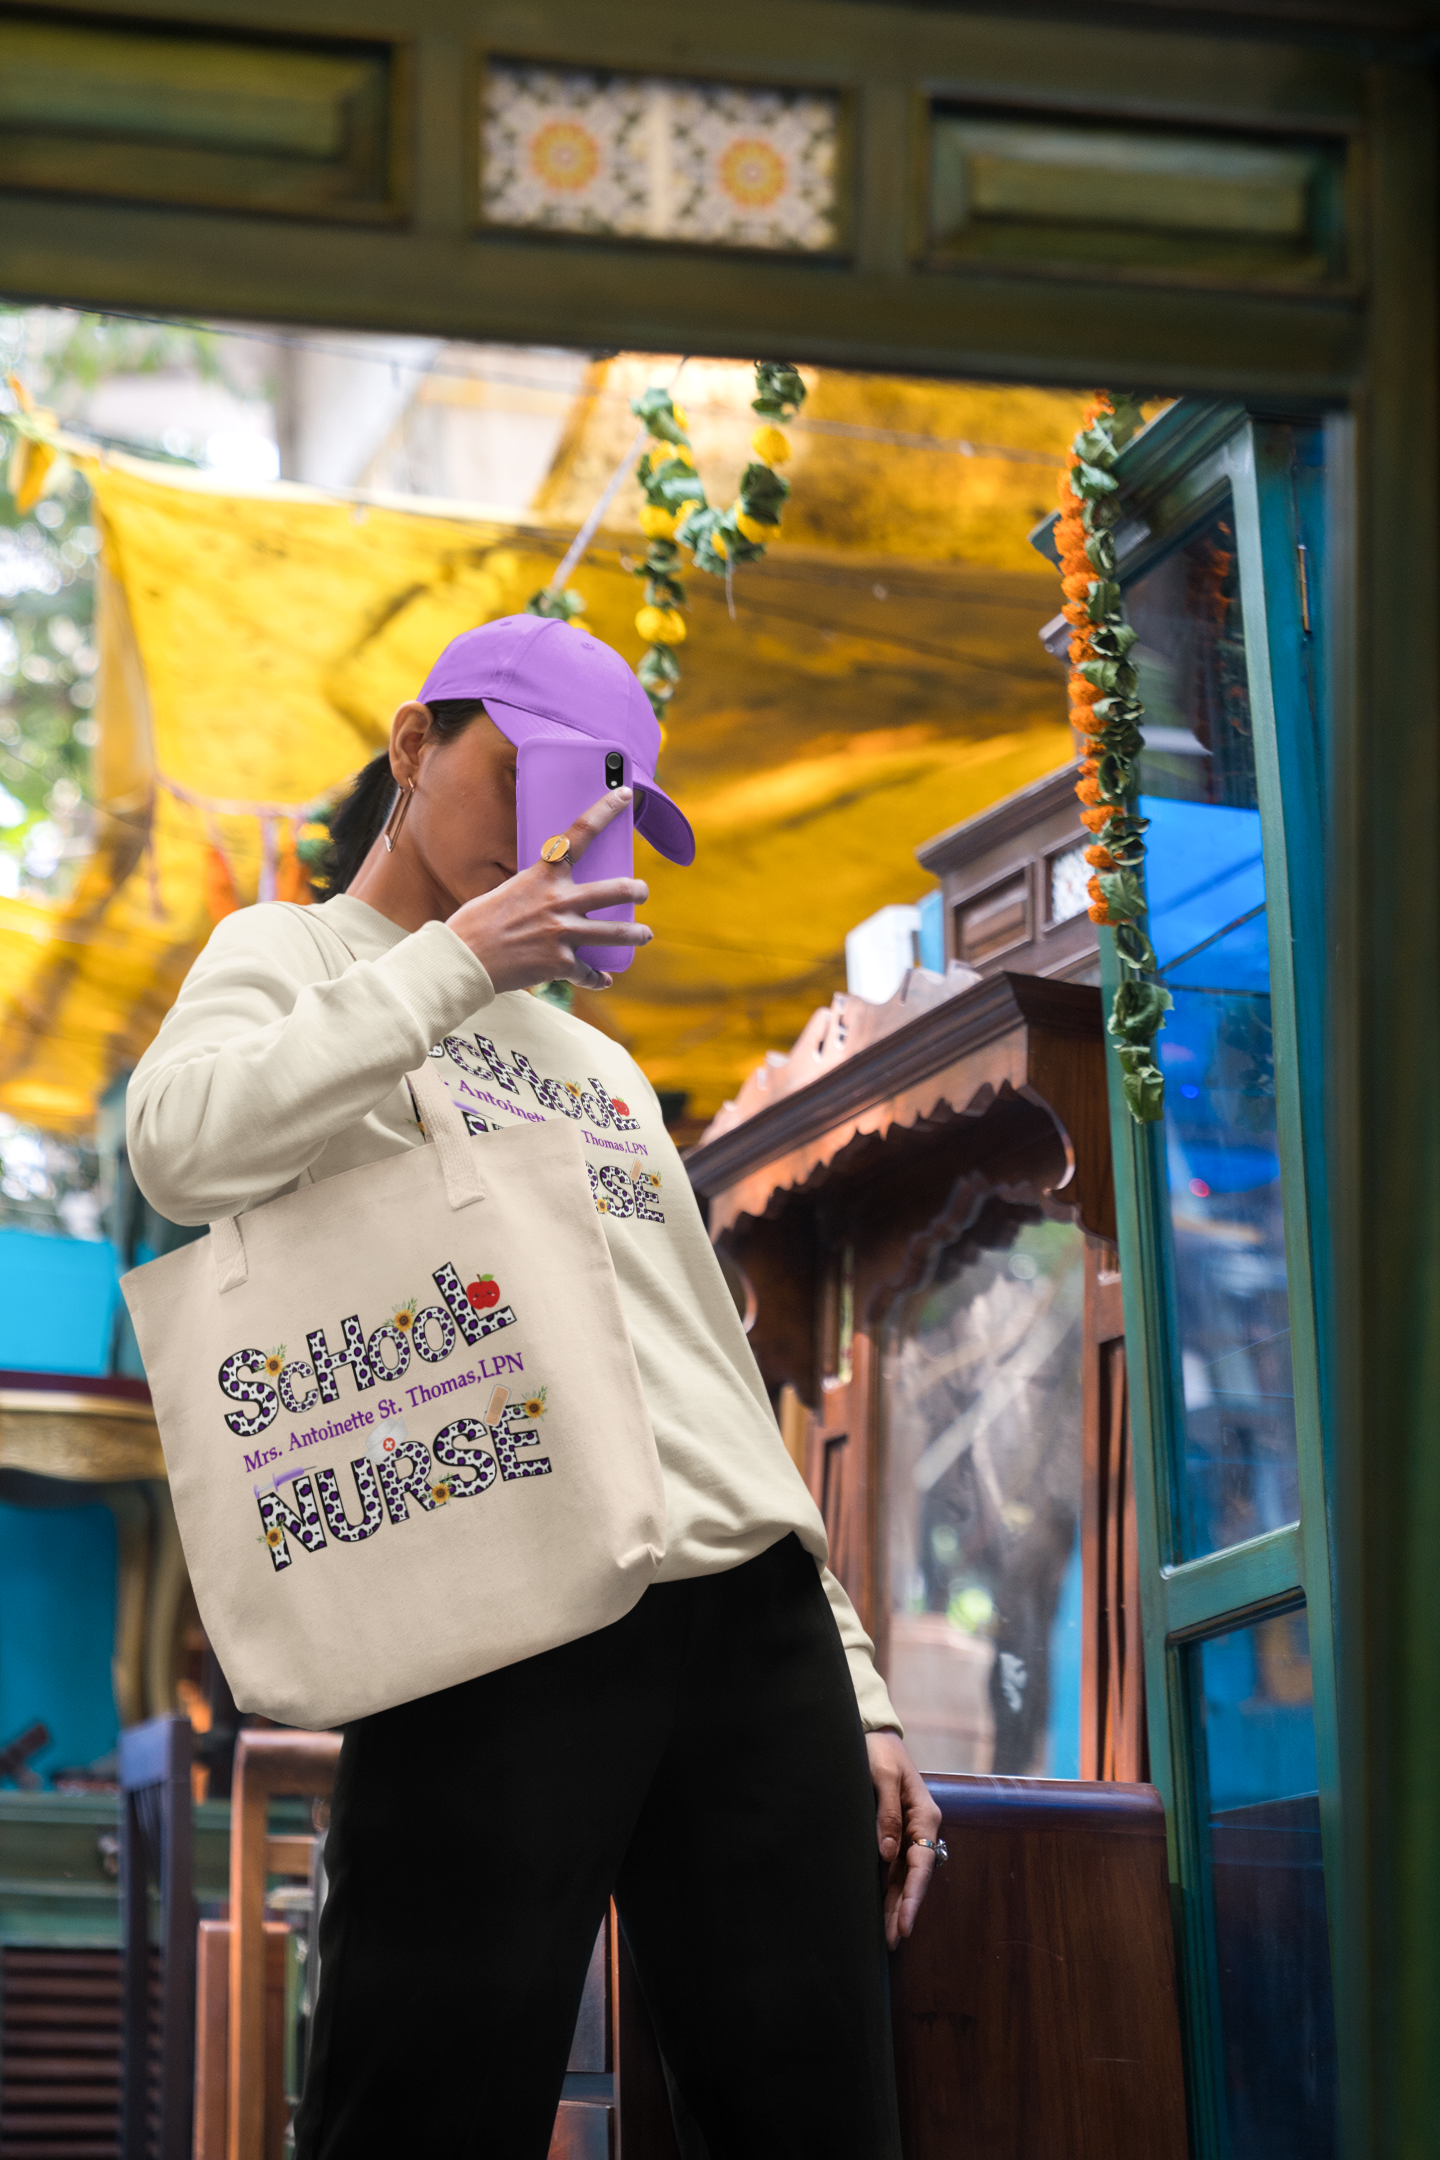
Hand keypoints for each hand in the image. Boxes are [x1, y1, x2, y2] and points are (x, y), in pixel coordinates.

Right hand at [446, 788, 651, 992]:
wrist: (462, 959)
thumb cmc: (478, 923)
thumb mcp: (509, 892)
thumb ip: (539, 892)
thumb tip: (559, 904)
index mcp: (543, 875)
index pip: (580, 833)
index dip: (606, 809)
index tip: (625, 794)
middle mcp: (559, 901)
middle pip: (616, 889)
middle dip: (636, 890)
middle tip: (642, 891)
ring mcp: (563, 933)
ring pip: (616, 932)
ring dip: (636, 934)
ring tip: (643, 934)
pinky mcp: (561, 963)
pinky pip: (590, 972)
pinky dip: (597, 978)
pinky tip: (602, 979)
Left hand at [866, 1731, 942, 1949]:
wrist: (874, 1733)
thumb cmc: (880, 1751)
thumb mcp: (883, 1775)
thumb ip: (887, 1813)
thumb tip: (887, 1854)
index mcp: (925, 1816)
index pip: (921, 1865)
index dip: (913, 1896)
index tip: (905, 1923)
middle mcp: (919, 1829)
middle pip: (914, 1877)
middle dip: (904, 1909)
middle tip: (893, 1941)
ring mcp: (906, 1832)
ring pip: (903, 1876)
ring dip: (896, 1904)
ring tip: (888, 1937)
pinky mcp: (892, 1832)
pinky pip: (892, 1866)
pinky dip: (888, 1888)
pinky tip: (880, 1908)